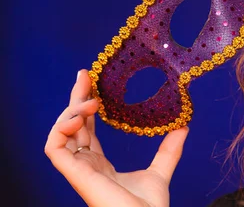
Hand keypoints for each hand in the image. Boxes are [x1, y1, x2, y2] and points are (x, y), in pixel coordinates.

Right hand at [45, 69, 188, 206]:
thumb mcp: (161, 171)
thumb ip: (169, 150)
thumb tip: (183, 126)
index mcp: (100, 165)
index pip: (87, 129)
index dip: (87, 106)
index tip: (93, 80)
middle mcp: (86, 165)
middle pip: (72, 125)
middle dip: (75, 98)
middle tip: (84, 73)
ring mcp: (79, 170)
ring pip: (60, 133)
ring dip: (71, 111)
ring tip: (91, 100)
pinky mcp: (75, 175)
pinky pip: (54, 148)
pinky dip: (61, 128)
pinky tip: (79, 116)